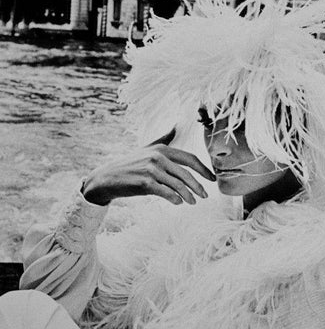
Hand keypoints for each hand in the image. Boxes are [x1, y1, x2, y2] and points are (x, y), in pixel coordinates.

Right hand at [82, 129, 215, 205]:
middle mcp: (158, 157)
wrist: (107, 177)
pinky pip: (166, 193)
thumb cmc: (130, 164)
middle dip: (199, 186)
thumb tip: (177, 126)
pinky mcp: (145, 183)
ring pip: (178, 185)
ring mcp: (151, 170)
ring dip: (188, 196)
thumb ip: (164, 138)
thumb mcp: (147, 148)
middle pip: (186, 174)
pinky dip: (175, 199)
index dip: (204, 170)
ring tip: (193, 202)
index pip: (190, 159)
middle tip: (205, 196)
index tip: (212, 179)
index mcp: (162, 149)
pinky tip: (178, 203)